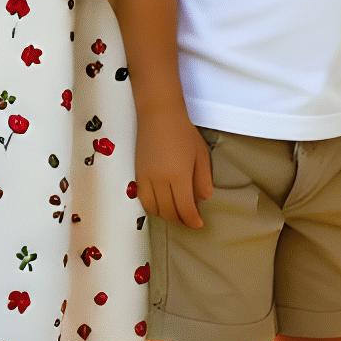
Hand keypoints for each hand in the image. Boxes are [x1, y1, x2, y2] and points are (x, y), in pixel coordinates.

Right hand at [135, 108, 212, 228]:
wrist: (159, 116)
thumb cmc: (183, 132)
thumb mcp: (200, 153)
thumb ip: (203, 178)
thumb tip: (203, 198)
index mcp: (178, 175)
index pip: (184, 208)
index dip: (192, 220)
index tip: (199, 224)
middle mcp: (159, 180)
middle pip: (168, 212)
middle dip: (180, 221)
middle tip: (190, 221)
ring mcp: (145, 179)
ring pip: (154, 209)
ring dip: (166, 216)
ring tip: (177, 214)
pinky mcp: (137, 175)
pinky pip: (143, 200)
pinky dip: (153, 208)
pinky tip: (162, 205)